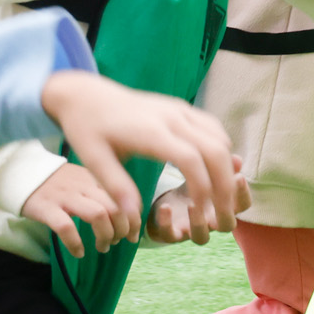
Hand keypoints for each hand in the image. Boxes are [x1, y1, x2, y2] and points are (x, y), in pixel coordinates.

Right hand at [22, 162, 134, 258]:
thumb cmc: (56, 183)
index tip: (134, 234)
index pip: (124, 197)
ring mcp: (65, 196)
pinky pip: (66, 227)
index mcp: (94, 178)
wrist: (19, 173)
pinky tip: (79, 252)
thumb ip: (101, 192)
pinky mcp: (46, 208)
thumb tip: (125, 217)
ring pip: (98, 215)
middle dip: (123, 229)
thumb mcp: (82, 180)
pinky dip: (76, 243)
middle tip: (117, 242)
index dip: (134, 219)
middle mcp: (83, 185)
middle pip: (116, 207)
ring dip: (105, 236)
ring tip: (102, 247)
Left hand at [40, 72, 244, 241]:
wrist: (86, 95)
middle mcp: (172, 117)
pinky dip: (221, 152)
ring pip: (220, 138)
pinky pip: (214, 129)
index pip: (191, 160)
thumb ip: (116, 187)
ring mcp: (180, 109)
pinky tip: (215, 171)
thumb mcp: (93, 160)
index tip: (202, 212)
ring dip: (227, 168)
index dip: (203, 188)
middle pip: (216, 149)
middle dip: (226, 183)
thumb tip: (133, 218)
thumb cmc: (87, 129)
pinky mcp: (182, 108)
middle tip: (225, 211)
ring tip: (222, 196)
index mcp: (150, 131)